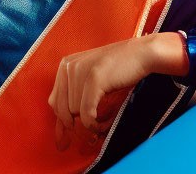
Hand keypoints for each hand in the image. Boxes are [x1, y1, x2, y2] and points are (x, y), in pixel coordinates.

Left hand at [47, 36, 155, 151]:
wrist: (141, 54)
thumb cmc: (118, 69)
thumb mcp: (90, 81)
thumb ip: (71, 104)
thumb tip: (59, 141)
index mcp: (66, 64)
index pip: (54, 102)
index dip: (63, 120)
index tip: (69, 135)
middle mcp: (69, 66)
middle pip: (64, 109)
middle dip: (79, 121)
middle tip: (96, 122)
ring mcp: (80, 71)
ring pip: (75, 113)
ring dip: (90, 122)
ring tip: (105, 117)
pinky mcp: (94, 79)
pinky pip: (86, 114)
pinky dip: (94, 124)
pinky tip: (103, 123)